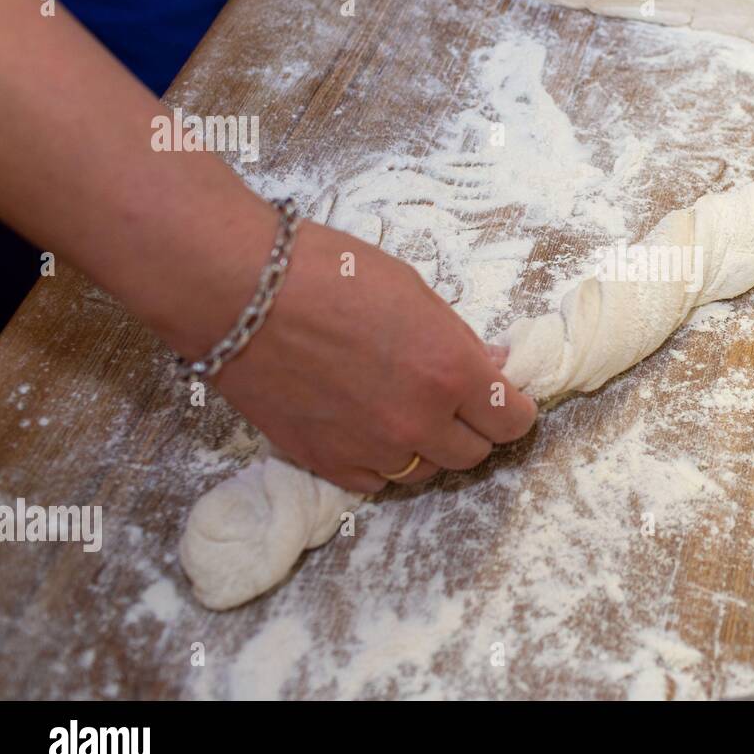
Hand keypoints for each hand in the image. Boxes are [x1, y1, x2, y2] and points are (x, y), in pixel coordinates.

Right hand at [202, 219, 536, 492]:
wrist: (239, 291)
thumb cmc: (327, 272)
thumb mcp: (414, 291)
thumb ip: (457, 339)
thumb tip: (490, 366)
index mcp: (451, 371)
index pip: (511, 419)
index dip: (514, 410)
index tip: (508, 400)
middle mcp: (419, 420)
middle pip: (474, 453)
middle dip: (475, 429)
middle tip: (459, 405)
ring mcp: (372, 448)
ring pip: (425, 471)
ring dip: (428, 447)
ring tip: (408, 412)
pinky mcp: (327, 463)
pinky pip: (376, 481)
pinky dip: (382, 461)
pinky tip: (370, 429)